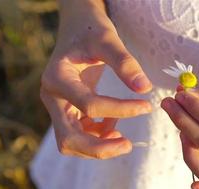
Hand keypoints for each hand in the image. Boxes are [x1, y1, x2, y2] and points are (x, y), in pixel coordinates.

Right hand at [40, 0, 151, 158]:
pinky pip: (80, 133)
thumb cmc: (90, 31)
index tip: (146, 106)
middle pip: (68, 138)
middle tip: (129, 145)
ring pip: (72, 142)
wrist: (77, 30)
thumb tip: (145, 89)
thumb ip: (125, 62)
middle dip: (100, 148)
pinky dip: (98, 135)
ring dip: (98, 146)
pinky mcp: (67, 110)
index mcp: (57, 78)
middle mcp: (52, 97)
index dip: (120, 109)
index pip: (88, 105)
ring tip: (123, 136)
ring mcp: (57, 106)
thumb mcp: (107, 39)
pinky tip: (114, 121)